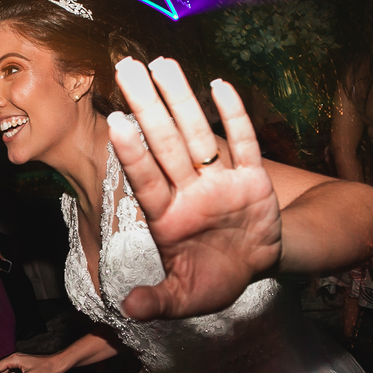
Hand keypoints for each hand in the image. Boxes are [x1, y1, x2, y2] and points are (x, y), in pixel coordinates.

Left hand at [109, 57, 281, 319]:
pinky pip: (243, 142)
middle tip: (125, 67)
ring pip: (197, 132)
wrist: (255, 269)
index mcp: (167, 216)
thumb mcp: (184, 299)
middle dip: (146, 105)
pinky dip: (234, 115)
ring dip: (180, 98)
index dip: (133, 151)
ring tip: (161, 62)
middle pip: (165, 142)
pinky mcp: (252, 178)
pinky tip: (218, 84)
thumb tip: (128, 310)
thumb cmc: (212, 281)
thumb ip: (158, 301)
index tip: (117, 121)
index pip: (146, 178)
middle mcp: (188, 190)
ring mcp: (219, 181)